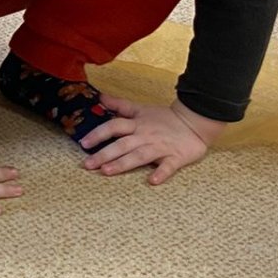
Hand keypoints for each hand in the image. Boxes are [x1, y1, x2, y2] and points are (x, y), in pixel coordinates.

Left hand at [79, 97, 222, 185]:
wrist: (194, 122)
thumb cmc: (165, 118)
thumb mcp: (140, 109)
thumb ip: (120, 105)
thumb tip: (100, 97)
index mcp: (137, 124)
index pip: (114, 126)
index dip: (98, 134)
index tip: (83, 143)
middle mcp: (146, 136)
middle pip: (122, 144)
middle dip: (104, 154)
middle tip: (88, 164)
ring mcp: (160, 147)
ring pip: (140, 156)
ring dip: (124, 163)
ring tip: (107, 171)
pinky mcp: (176, 158)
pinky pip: (168, 167)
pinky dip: (161, 173)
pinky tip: (152, 181)